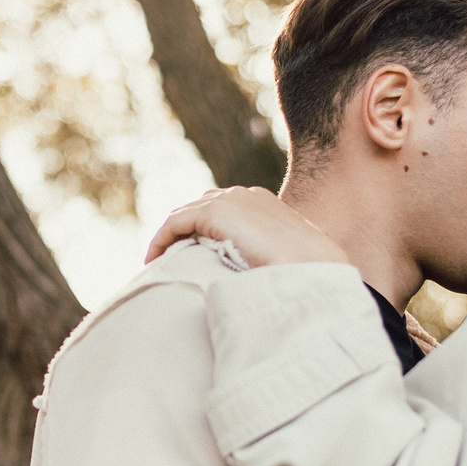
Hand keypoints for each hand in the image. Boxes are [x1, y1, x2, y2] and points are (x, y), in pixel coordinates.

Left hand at [144, 187, 353, 268]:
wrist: (311, 265)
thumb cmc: (305, 269)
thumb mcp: (283, 254)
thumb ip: (264, 252)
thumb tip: (255, 270)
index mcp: (259, 201)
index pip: (218, 209)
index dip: (198, 230)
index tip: (188, 255)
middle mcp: (241, 194)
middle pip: (197, 209)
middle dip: (181, 233)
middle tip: (167, 259)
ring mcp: (228, 200)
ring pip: (183, 216)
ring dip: (168, 238)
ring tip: (158, 262)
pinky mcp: (214, 213)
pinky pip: (176, 224)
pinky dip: (161, 240)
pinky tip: (155, 261)